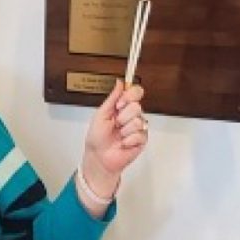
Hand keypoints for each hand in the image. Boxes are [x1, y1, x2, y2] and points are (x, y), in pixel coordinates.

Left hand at [80, 80, 148, 198]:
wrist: (99, 157)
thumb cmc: (97, 137)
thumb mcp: (101, 114)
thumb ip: (112, 97)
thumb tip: (120, 82)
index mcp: (122, 107)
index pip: (136, 92)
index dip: (130, 96)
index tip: (119, 104)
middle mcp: (132, 115)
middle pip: (137, 106)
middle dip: (122, 117)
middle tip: (115, 124)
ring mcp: (138, 127)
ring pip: (138, 121)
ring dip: (124, 130)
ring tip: (118, 135)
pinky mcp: (142, 140)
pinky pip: (139, 135)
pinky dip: (127, 140)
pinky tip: (122, 143)